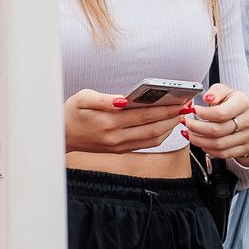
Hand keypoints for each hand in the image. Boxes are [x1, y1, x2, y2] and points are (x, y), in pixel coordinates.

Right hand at [62, 90, 184, 152]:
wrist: (61, 136)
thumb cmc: (72, 112)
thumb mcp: (83, 98)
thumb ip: (104, 99)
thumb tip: (124, 100)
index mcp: (109, 122)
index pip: (144, 114)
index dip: (165, 108)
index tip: (179, 99)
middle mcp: (116, 137)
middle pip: (152, 127)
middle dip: (172, 116)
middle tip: (187, 106)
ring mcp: (119, 146)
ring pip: (152, 138)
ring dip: (169, 127)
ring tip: (180, 115)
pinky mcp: (120, 150)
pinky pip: (146, 144)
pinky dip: (160, 135)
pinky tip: (166, 125)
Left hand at [181, 83, 248, 159]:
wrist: (248, 115)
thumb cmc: (233, 102)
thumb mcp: (224, 91)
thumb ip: (215, 92)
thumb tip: (208, 97)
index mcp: (243, 103)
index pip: (220, 113)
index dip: (203, 114)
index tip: (193, 111)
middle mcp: (248, 120)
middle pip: (217, 130)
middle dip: (196, 128)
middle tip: (186, 123)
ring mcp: (248, 136)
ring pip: (219, 144)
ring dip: (199, 140)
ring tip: (190, 133)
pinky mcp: (245, 148)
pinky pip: (223, 153)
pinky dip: (208, 149)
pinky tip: (201, 142)